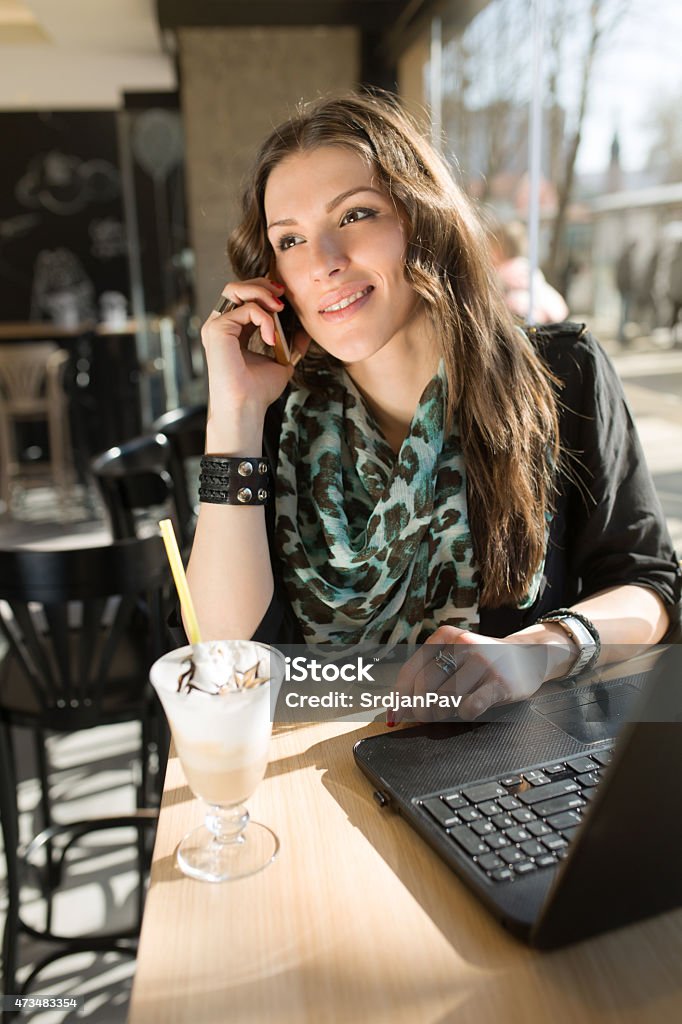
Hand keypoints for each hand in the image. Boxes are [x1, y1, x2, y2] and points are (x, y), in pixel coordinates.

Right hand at [201, 278, 310, 420]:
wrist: (247, 406)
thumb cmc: (259, 391)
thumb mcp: (281, 361)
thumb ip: (290, 344)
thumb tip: (306, 331)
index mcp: (232, 331)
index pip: (243, 297)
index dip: (264, 290)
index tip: (284, 297)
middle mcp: (220, 325)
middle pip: (236, 286)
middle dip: (261, 284)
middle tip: (282, 294)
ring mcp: (216, 326)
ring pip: (235, 289)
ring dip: (262, 294)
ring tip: (279, 309)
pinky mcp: (218, 329)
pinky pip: (246, 309)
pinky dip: (264, 319)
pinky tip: (271, 338)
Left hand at [391, 625, 554, 724]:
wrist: (528, 656)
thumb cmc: (482, 663)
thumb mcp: (455, 657)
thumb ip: (428, 676)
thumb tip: (397, 708)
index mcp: (445, 636)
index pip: (411, 670)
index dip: (400, 696)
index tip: (396, 714)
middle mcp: (462, 644)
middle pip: (425, 684)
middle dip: (419, 708)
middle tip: (424, 718)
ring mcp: (483, 661)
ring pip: (445, 697)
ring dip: (440, 713)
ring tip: (445, 713)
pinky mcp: (499, 681)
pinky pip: (471, 705)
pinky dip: (463, 714)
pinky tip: (466, 711)